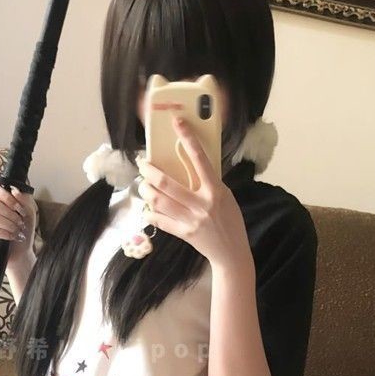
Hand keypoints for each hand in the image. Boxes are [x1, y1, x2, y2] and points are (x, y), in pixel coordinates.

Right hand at [0, 180, 36, 264]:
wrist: (20, 252)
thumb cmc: (22, 232)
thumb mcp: (29, 213)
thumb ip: (24, 199)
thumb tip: (14, 191)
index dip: (7, 196)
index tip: (18, 208)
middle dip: (11, 214)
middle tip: (20, 223)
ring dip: (9, 225)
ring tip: (16, 231)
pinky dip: (4, 233)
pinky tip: (11, 237)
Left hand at [137, 117, 248, 268]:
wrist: (232, 252)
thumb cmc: (230, 220)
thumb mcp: (226, 196)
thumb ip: (209, 183)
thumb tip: (190, 165)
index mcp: (215, 190)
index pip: (200, 159)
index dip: (188, 138)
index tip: (177, 123)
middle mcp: (202, 204)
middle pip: (167, 183)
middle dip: (149, 171)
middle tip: (142, 164)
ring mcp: (191, 220)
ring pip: (159, 201)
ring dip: (146, 190)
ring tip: (143, 184)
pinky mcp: (183, 234)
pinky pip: (160, 221)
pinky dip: (150, 212)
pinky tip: (147, 207)